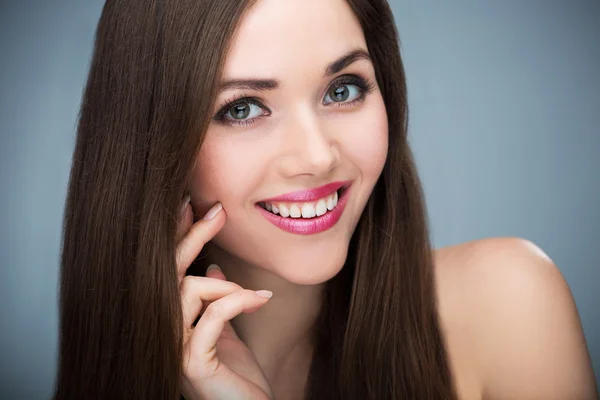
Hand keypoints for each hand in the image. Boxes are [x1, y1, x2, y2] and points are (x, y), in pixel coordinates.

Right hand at [177, 197, 273, 399]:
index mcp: (171, 322)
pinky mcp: (192, 362)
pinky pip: (212, 315)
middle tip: (217, 211)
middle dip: (191, 237)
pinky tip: (260, 303)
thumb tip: (214, 268)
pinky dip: (238, 302)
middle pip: (168, 274)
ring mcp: (174, 348)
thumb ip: (216, 302)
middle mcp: (164, 333)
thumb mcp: (227, 332)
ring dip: (228, 286)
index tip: (190, 205)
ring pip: (188, 290)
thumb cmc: (237, 378)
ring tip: (254, 297)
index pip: (168, 272)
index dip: (177, 237)